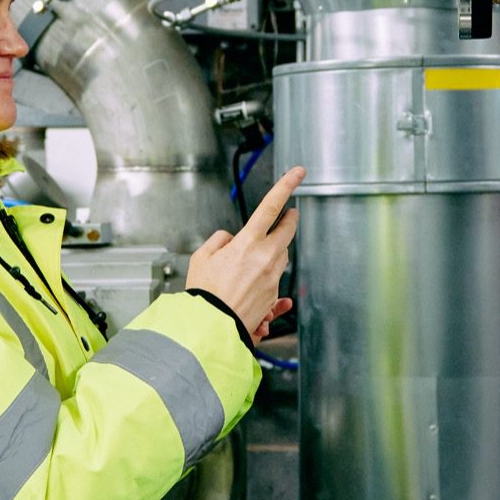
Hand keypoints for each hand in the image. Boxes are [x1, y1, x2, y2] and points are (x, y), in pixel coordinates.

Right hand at [188, 167, 305, 340]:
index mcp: (248, 242)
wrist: (212, 327)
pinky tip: (252, 282)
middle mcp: (266, 257)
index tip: (298, 173)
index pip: (271, 206)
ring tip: (261, 253)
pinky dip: (267, 275)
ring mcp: (273, 277)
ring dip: (277, 248)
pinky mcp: (274, 295)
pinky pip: (275, 279)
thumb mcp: (202, 258)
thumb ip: (219, 241)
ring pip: (282, 254)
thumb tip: (230, 240)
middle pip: (288, 229)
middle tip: (291, 213)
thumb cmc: (204, 294)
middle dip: (291, 218)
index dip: (287, 186)